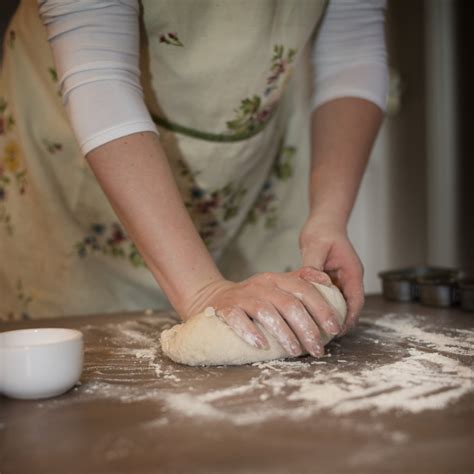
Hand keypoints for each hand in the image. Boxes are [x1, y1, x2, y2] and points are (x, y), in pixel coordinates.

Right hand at [182, 270, 341, 357]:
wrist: (213, 297)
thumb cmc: (253, 298)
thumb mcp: (276, 286)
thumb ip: (301, 282)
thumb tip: (327, 281)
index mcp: (277, 279)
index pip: (305, 289)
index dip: (322, 309)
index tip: (334, 329)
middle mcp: (261, 284)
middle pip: (289, 304)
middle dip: (307, 329)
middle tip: (318, 350)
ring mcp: (243, 296)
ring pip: (267, 312)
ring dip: (284, 334)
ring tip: (296, 352)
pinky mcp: (225, 308)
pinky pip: (238, 319)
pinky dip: (250, 332)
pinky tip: (261, 345)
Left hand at [299, 216, 364, 334]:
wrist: (323, 221)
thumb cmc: (322, 230)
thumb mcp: (315, 245)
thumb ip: (313, 265)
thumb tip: (310, 281)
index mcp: (351, 272)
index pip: (355, 300)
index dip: (349, 318)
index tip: (338, 331)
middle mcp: (348, 278)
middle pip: (348, 306)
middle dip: (339, 322)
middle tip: (323, 337)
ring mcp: (340, 280)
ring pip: (338, 304)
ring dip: (329, 315)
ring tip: (315, 331)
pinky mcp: (329, 280)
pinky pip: (327, 297)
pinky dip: (321, 306)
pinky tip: (308, 315)